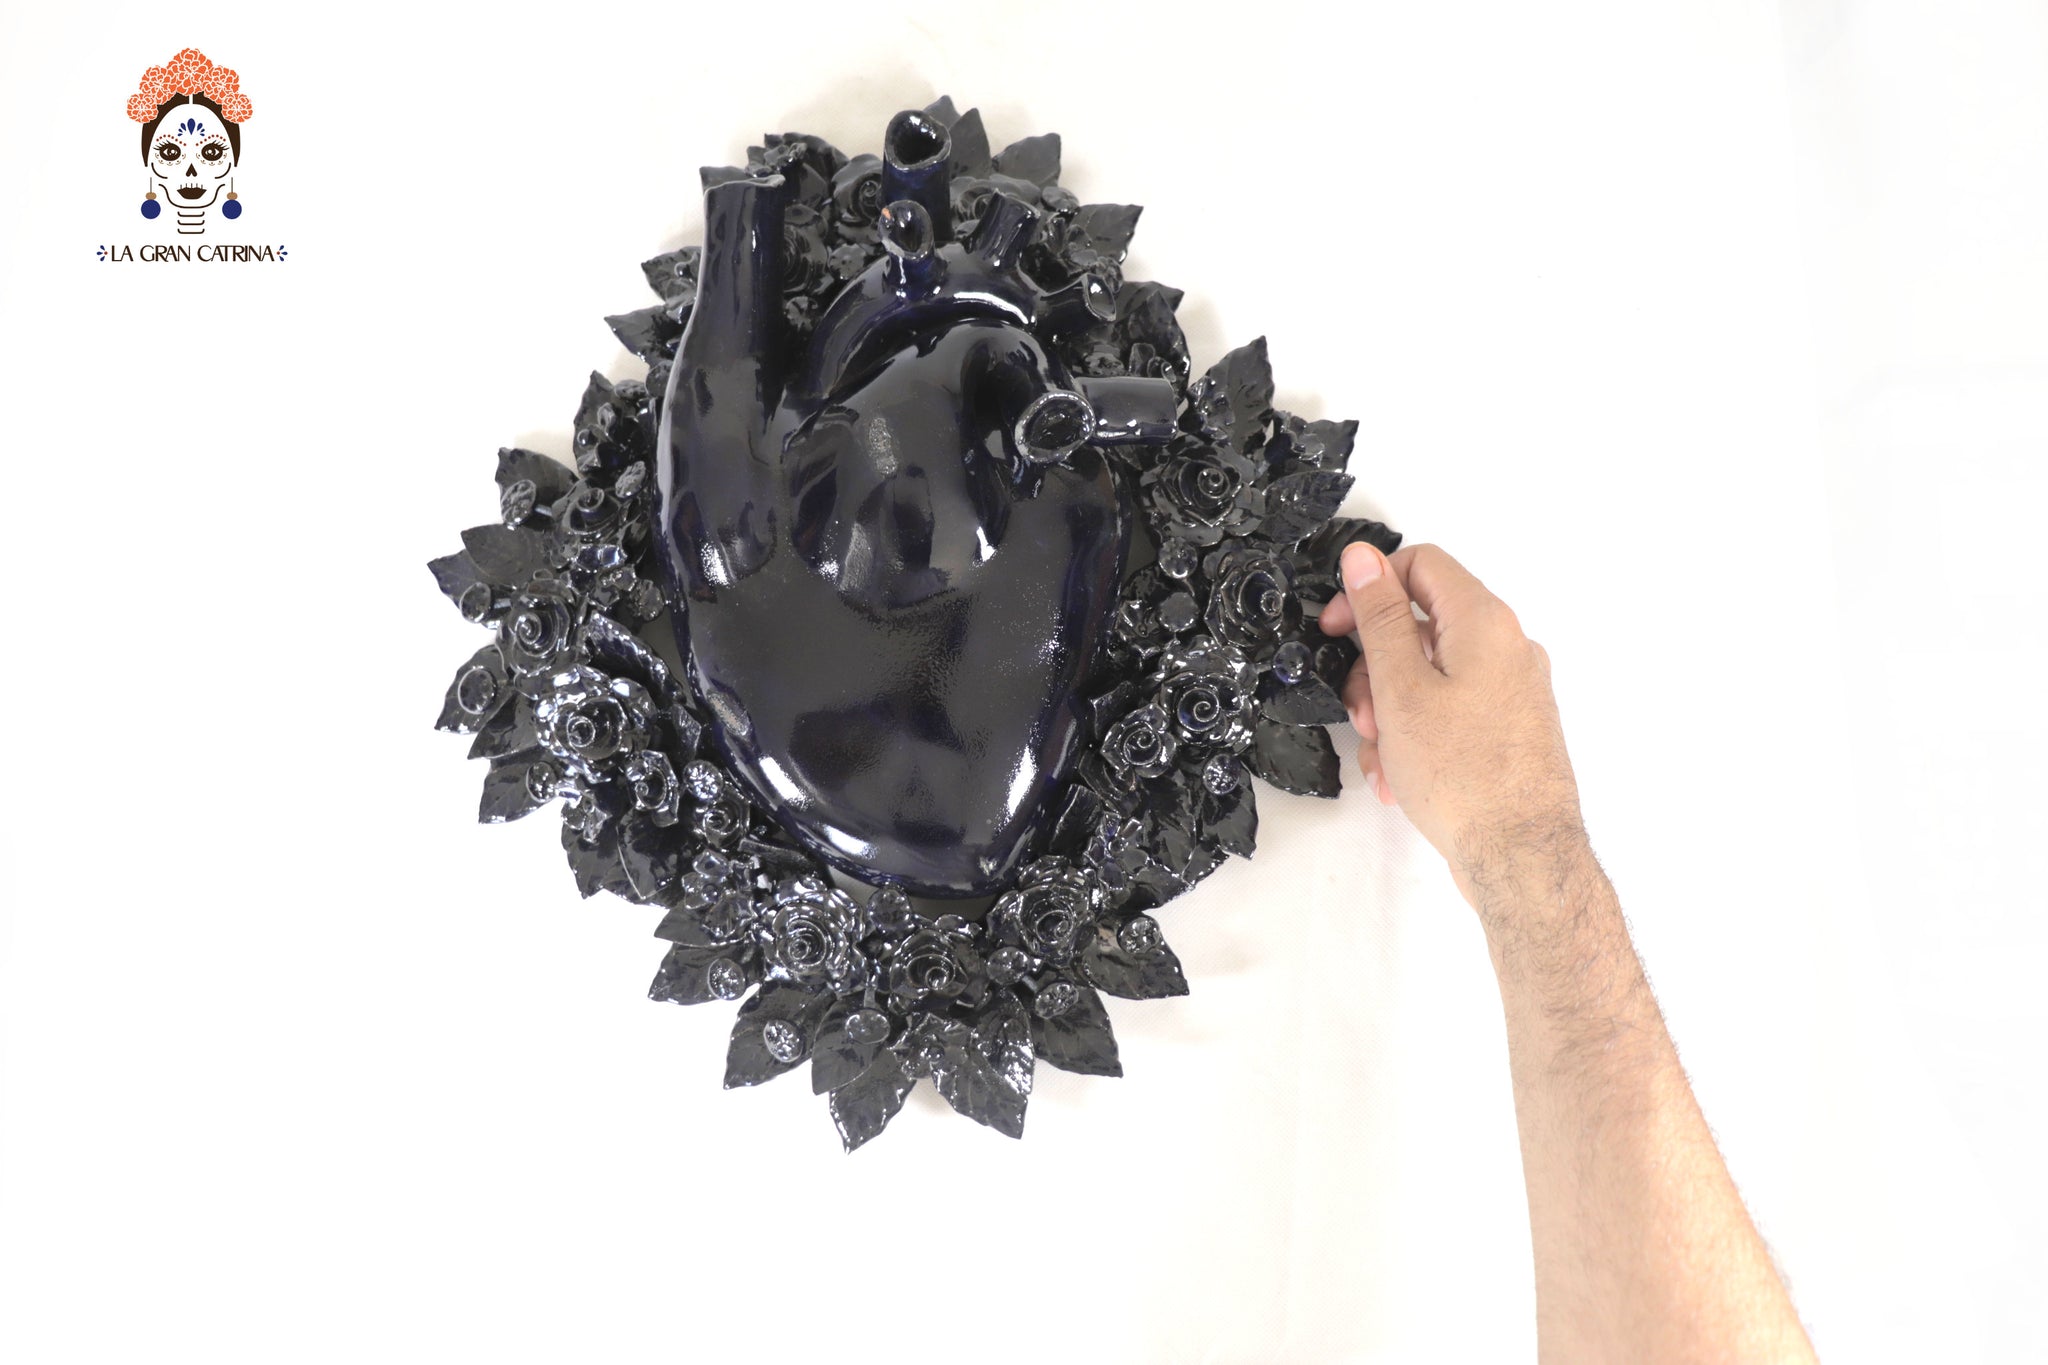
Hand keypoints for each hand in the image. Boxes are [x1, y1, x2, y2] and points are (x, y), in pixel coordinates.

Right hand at [1317, 543, 1585, 910]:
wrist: (1521, 855)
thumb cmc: (1464, 777)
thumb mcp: (1400, 689)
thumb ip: (1381, 617)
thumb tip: (1364, 559)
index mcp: (1484, 622)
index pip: (1421, 565)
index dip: (1369, 589)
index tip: (1337, 627)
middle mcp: (1508, 648)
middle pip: (1422, 626)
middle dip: (1375, 667)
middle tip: (1360, 712)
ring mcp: (1513, 690)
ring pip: (1431, 676)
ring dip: (1390, 710)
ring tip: (1380, 757)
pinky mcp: (1510, 728)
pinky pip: (1451, 712)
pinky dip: (1418, 735)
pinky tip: (1399, 777)